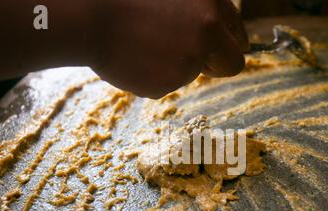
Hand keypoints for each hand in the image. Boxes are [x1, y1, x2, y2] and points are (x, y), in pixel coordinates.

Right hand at [91, 0, 247, 97]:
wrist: (89, 18)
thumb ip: (201, 11)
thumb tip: (218, 31)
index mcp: (211, 6)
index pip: (238, 35)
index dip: (230, 43)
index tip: (222, 49)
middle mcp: (207, 34)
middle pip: (232, 64)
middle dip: (217, 65)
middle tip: (193, 57)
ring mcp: (188, 62)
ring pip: (193, 74)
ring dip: (176, 64)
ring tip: (145, 44)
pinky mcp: (166, 84)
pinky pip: (167, 84)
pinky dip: (154, 75)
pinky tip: (136, 58)